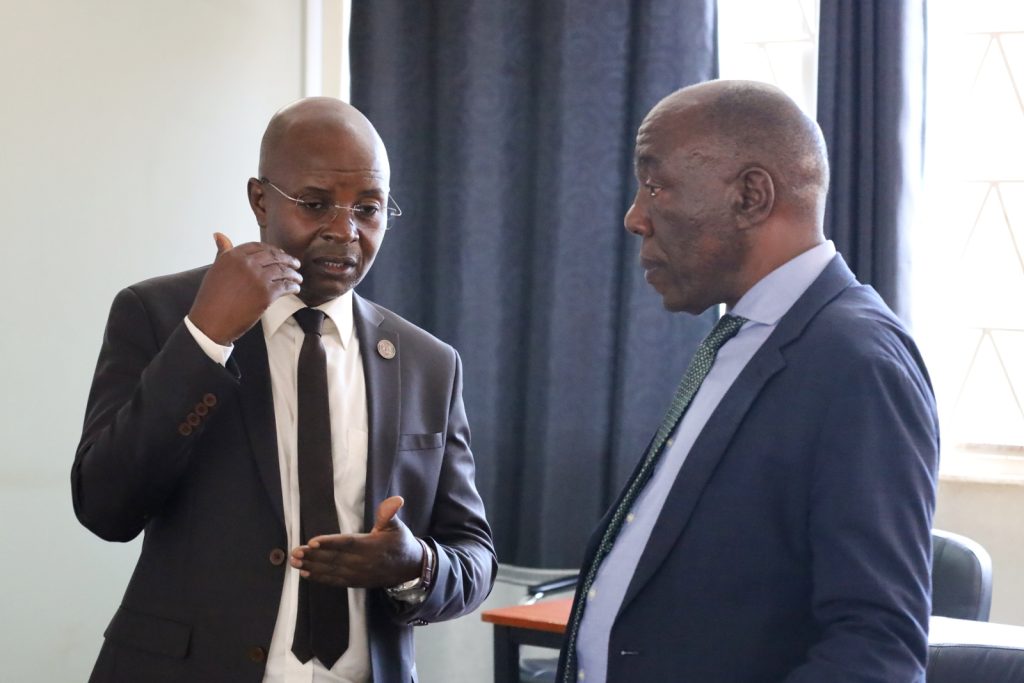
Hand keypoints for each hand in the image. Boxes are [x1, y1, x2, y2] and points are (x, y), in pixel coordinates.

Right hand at [188, 232, 301, 343]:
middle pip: (273, 257)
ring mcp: (258, 278)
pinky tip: (295, 289)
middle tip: (296, 264)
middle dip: (288, 260)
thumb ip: (222, 252)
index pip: (258, 247)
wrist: (211, 322)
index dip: (272, 250)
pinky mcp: (266, 294)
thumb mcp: (215, 270)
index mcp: (233, 256)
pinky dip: (293, 287)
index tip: (280, 253)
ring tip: (298, 278)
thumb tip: (220, 235)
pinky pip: (285, 286)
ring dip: (293, 274)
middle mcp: (246, 263)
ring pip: (282, 271)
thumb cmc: (211, 299)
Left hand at [290, 496, 423, 587]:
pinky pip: (335, 581)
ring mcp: (358, 574)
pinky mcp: (356, 582)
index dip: (329, 543)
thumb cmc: (401, 543)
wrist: (411, 569)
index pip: (347, 543)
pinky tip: (306, 574)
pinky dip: (320, 578)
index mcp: (372, 545)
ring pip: (332, 570)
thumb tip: (395, 500)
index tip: (312, 542)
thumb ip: (390, 514)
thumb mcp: (397, 526)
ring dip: (312, 566)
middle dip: (313, 556)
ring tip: (295, 562)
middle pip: (334, 558)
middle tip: (294, 552)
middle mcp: (363, 562)